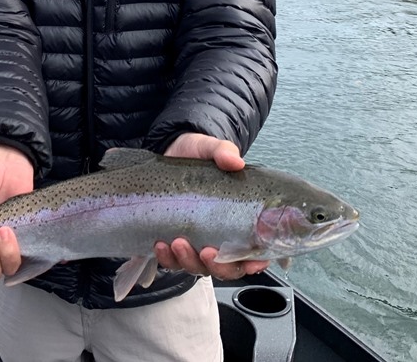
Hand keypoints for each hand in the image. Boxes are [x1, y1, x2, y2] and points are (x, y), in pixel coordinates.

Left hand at [155, 133, 269, 279]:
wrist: (168, 150)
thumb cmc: (196, 153)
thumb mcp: (210, 148)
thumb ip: (223, 152)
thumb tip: (235, 162)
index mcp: (239, 218)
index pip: (254, 251)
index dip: (256, 262)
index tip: (251, 262)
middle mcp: (220, 236)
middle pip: (227, 267)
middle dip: (218, 266)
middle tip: (206, 252)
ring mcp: (196, 241)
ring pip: (198, 267)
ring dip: (189, 261)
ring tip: (177, 243)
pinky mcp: (173, 241)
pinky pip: (172, 261)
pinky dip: (167, 258)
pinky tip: (161, 245)